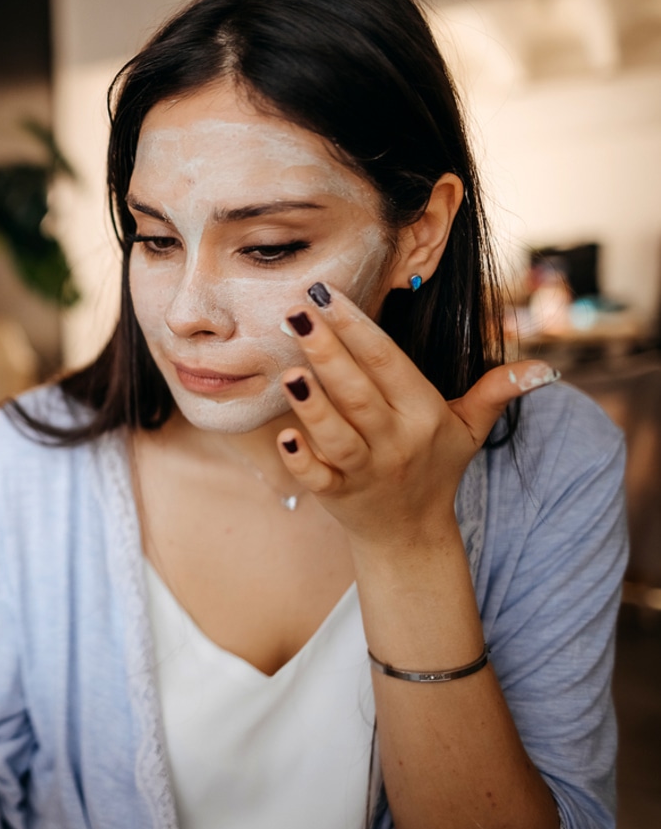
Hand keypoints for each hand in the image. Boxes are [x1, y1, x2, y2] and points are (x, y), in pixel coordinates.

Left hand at [278, 289, 557, 546]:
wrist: (410, 533)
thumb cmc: (434, 467)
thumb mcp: (469, 429)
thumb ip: (496, 392)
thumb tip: (543, 370)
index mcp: (423, 413)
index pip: (387, 361)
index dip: (358, 327)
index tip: (327, 295)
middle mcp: (396, 440)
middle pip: (359, 392)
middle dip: (328, 351)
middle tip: (296, 312)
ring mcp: (366, 471)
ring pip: (338, 435)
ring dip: (314, 405)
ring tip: (290, 372)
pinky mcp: (339, 497)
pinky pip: (319, 479)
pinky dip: (301, 461)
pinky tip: (284, 437)